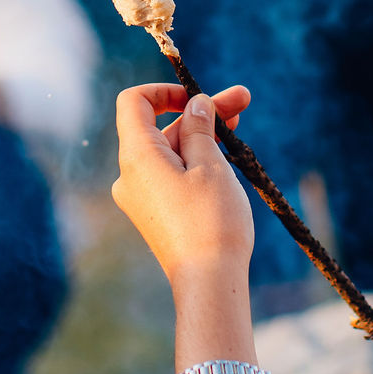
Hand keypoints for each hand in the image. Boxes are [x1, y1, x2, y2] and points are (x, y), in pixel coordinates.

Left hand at [112, 84, 254, 288]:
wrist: (209, 282)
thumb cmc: (211, 221)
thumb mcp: (210, 164)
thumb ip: (199, 127)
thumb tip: (196, 104)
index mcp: (137, 156)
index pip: (133, 103)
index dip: (165, 91)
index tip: (198, 97)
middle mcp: (130, 175)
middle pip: (160, 128)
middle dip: (200, 112)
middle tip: (242, 102)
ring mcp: (141, 196)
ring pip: (170, 152)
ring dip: (201, 135)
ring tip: (239, 123)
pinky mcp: (155, 213)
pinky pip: (170, 175)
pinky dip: (194, 160)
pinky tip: (225, 157)